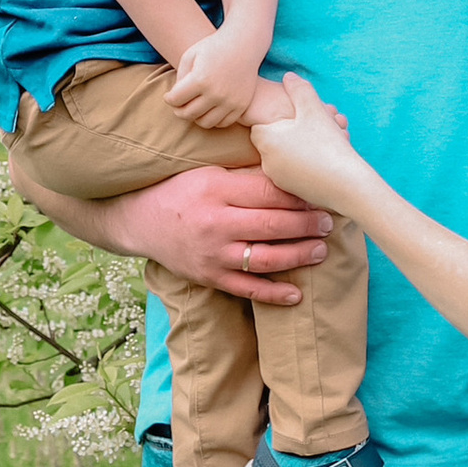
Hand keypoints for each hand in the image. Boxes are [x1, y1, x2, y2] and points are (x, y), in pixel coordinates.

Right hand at [113, 160, 332, 306]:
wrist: (139, 221)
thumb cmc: (180, 190)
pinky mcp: (209, 277)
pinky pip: (247, 289)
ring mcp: (212, 254)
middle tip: (328, 222)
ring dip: (299, 255)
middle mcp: (215, 223)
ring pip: (265, 258)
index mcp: (216, 189)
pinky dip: (273, 294)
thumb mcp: (209, 172)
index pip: (268, 192)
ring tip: (321, 249)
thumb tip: (291, 173)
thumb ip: (246, 176)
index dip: (299, 195)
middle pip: (272, 224)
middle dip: (307, 224)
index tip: (320, 195)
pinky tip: (296, 294)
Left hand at [167, 28, 266, 129]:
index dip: (169, 99)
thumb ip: (179, 79)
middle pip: (188, 114)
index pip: (175, 100)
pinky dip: (213, 119)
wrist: (243, 45)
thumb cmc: (212, 48)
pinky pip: (223, 123)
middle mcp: (216, 93)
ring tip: (194, 107)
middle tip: (179, 104)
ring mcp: (230, 101)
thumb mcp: (190, 56)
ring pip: (205, 123)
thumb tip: (175, 100)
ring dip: (196, 117)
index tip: (169, 96)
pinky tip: (209, 109)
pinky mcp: (241, 105)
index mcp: (200, 79)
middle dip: (179, 110)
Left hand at [249, 70, 369, 216]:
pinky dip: (304, 163)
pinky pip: (293, 170)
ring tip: (326, 141)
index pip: (259, 123)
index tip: (294, 115)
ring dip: (300, 147)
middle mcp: (266, 161)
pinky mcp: (291, 191)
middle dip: (292, 131)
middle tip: (316, 126)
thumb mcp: (314, 110)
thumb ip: (300, 90)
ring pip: (285, 155)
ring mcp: (277, 178)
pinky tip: (325, 159)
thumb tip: (288, 76)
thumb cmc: (327, 145)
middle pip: (274, 139)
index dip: (276, 116)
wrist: (347, 186)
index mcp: (266, 140)